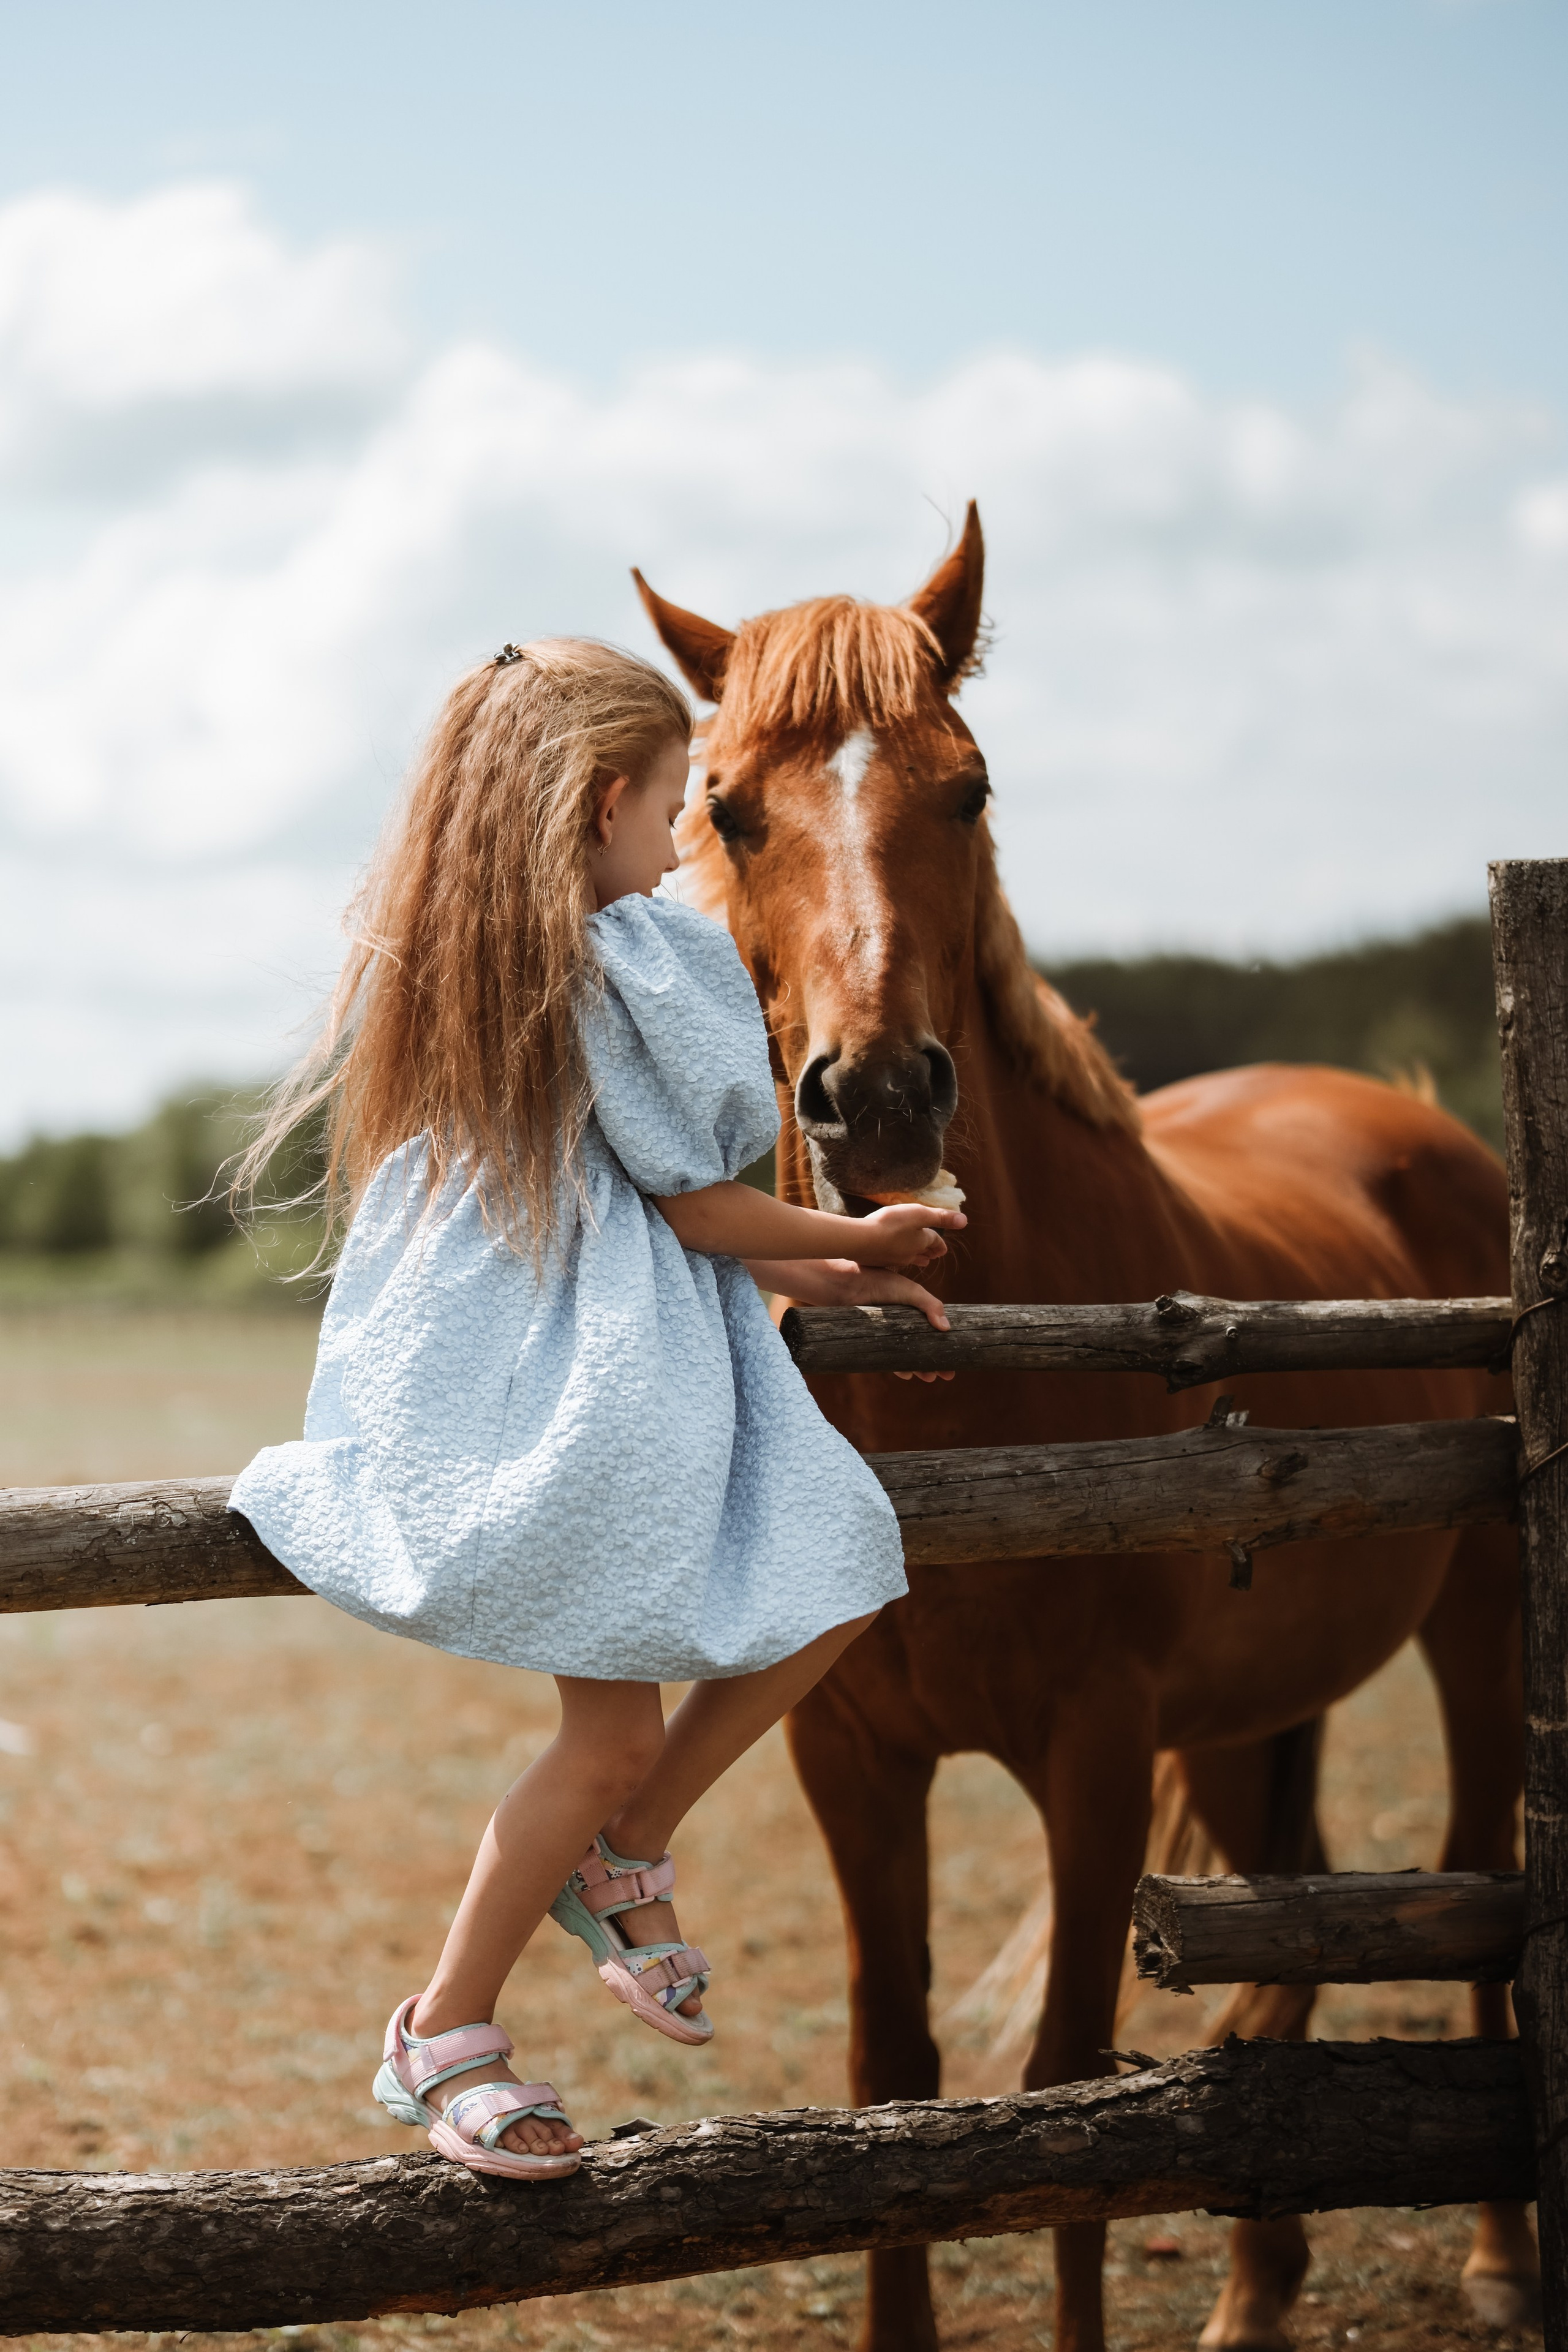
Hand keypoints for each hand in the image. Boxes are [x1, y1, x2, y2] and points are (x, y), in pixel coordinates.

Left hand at [747, 1258, 956, 1381]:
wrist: (844, 1286)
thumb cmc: (876, 1282)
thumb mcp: (909, 1290)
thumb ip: (930, 1305)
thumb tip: (946, 1328)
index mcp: (911, 1312)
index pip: (932, 1332)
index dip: (943, 1347)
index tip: (954, 1360)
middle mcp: (899, 1324)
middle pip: (922, 1348)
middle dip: (934, 1363)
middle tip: (946, 1375)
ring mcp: (885, 1334)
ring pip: (906, 1356)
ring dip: (918, 1368)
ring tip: (929, 1377)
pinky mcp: (870, 1343)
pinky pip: (887, 1359)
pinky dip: (897, 1367)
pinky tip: (906, 1373)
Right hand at [850, 1202, 965, 1269]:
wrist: (861, 1240)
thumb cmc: (891, 1224)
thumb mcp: (920, 1214)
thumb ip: (941, 1217)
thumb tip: (965, 1221)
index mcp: (921, 1242)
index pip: (935, 1243)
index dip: (940, 1244)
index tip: (943, 1249)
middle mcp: (909, 1254)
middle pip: (923, 1254)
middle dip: (929, 1253)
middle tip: (933, 1256)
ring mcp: (893, 1259)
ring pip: (909, 1259)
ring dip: (915, 1258)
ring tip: (920, 1259)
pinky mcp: (878, 1260)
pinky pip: (892, 1259)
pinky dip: (897, 1257)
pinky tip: (892, 1256)